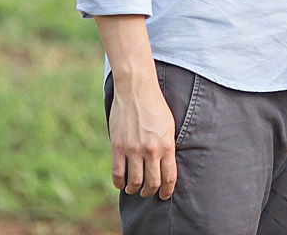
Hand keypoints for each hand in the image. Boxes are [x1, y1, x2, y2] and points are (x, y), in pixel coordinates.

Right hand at [108, 72, 176, 198]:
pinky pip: (117, 173)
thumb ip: (167, 146)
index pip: (169, 177)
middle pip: (152, 183)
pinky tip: (121, 183)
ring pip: (134, 182)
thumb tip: (165, 166)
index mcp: (166, 145)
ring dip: (134, 189)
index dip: (167, 190)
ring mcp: (133, 150)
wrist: (136, 90)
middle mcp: (151, 150)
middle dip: (150, 191)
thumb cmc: (155, 106)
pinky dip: (119, 183)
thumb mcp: (168, 126)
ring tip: (134, 189)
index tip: (164, 195)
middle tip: (148, 191)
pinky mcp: (118, 147)